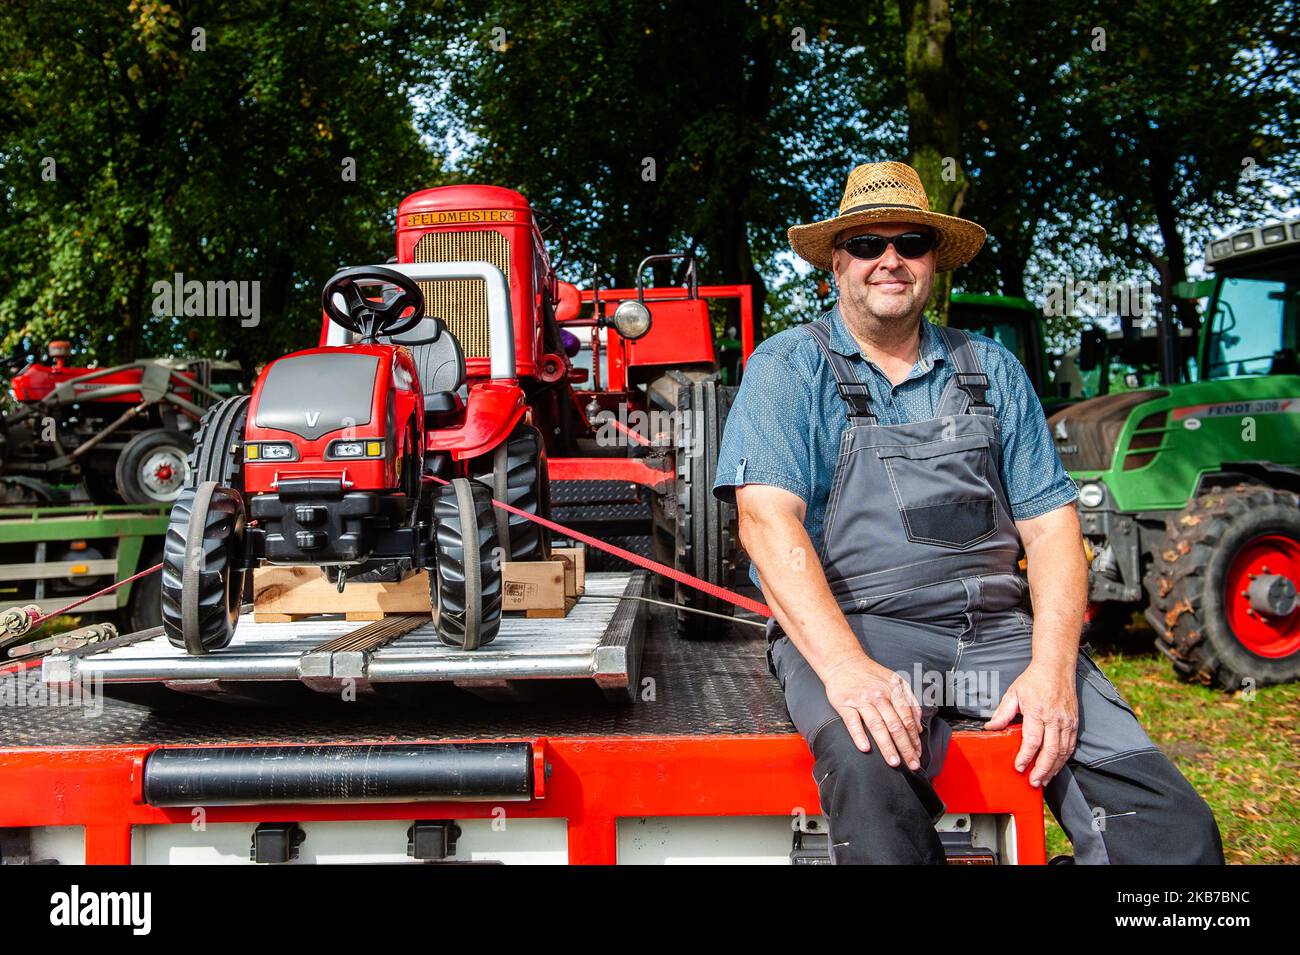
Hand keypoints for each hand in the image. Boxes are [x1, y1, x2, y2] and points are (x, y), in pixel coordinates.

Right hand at [822, 654, 923, 770]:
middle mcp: (879, 696)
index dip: (914, 738)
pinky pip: (852, 722)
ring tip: (894, 762)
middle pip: (895, 725)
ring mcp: (861, 700)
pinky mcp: (844, 703)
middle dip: (905, 747)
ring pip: (877, 726)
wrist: (843, 661)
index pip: (907, 719)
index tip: (918, 754)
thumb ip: (910, 701)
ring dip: (887, 746)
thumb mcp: (895, 681)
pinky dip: (859, 735)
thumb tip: (919, 725)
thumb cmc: (870, 673)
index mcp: (893, 691)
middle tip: (912, 764)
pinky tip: (865, 748)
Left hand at [984, 660, 1078, 787]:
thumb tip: (990, 727)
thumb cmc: (1034, 680)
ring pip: (1062, 752)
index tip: (1019, 767)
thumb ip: (1003, 713)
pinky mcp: (1074, 723)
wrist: (1056, 667)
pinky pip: (1070, 746)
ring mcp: (1066, 722)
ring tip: (1043, 779)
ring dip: (1053, 768)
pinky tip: (1055, 767)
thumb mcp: (1013, 693)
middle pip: (1050, 751)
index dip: (1026, 756)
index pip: (1033, 740)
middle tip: (1033, 782)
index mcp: (1037, 711)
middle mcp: (1054, 719)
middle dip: (1042, 770)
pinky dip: (1063, 759)